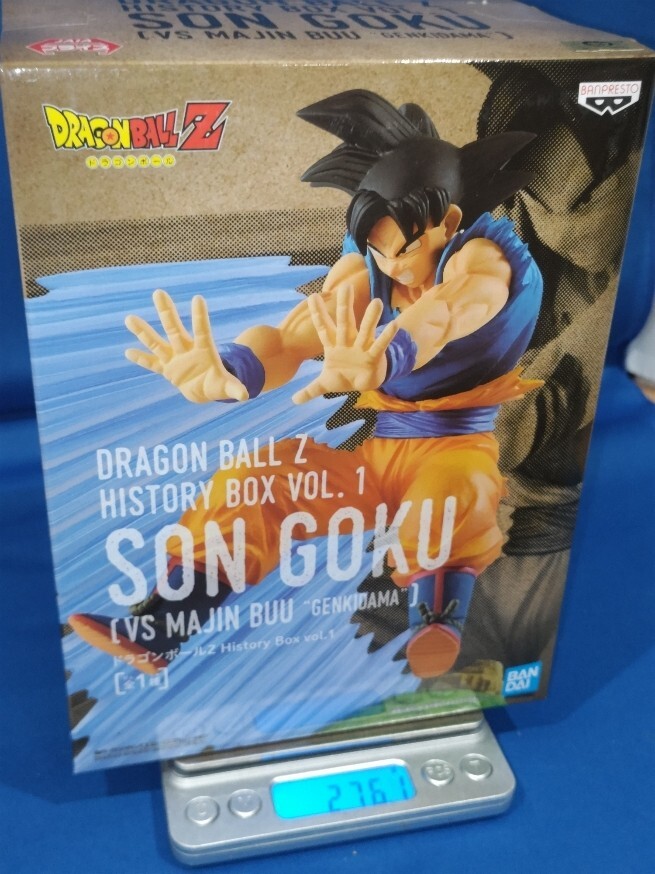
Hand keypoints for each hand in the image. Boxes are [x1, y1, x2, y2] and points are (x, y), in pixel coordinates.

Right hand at [125, 289, 247, 402]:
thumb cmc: (218, 384)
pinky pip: (152, 363)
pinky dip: (141, 359)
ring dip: (143, 332)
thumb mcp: (227, 387)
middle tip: (158, 292)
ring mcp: (174, 358)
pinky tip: (128, 352)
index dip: (200, 317)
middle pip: (174, 329)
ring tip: (129, 318)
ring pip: (157, 342)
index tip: (197, 298)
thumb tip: (245, 395)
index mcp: (204, 350)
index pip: (202, 331)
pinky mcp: (167, 369)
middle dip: (167, 312)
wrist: (205, 389)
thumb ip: (235, 388)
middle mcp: (186, 350)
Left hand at [292, 285, 397, 403]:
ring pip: (366, 330)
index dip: (318, 314)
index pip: (324, 327)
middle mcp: (347, 342)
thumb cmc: (343, 377)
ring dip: (371, 318)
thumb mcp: (325, 384)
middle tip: (346, 287)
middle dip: (345, 306)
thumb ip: (310, 390)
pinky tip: (394, 325)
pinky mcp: (374, 356)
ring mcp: (361, 347)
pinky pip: (380, 345)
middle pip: (345, 322)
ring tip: (377, 303)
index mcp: (333, 345)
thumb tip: (294, 400)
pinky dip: (386, 337)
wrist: (362, 384)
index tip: (311, 297)